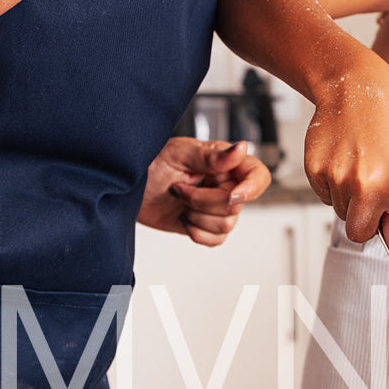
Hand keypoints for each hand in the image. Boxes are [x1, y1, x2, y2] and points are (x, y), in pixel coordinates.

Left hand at [139, 138, 269, 245]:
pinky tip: (182, 218)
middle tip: (179, 189)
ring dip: (196, 216)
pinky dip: (196, 232)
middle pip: (235, 205)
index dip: (252, 188)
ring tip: (179, 200)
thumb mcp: (181, 153)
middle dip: (202, 201)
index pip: (258, 175)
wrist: (130, 189)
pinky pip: (216, 240)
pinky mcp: (206, 226)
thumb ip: (214, 156)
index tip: (233, 194)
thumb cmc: (151, 164)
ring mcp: (217, 207)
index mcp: (225, 163)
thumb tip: (242, 148)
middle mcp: (225, 185)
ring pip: (226, 224)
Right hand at [304, 59, 388, 302]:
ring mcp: (339, 179)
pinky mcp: (315, 170)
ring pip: (341, 217)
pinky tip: (341, 158)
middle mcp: (370, 186)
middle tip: (373, 190)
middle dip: (366, 222)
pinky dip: (331, 185)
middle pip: (361, 235)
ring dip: (349, 200)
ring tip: (358, 164)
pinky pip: (323, 197)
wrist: (355, 85)